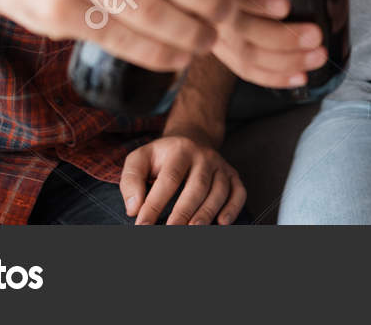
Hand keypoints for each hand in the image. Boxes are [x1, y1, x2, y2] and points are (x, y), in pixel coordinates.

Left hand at [119, 132, 244, 224]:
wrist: (192, 138)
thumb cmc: (162, 157)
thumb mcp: (140, 159)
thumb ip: (131, 180)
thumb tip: (134, 208)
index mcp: (179, 150)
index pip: (169, 179)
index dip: (155, 204)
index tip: (143, 225)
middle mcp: (203, 156)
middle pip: (196, 186)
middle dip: (183, 212)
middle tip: (170, 232)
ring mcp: (220, 166)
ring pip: (218, 191)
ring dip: (206, 213)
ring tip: (192, 231)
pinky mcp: (233, 176)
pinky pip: (239, 192)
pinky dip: (233, 208)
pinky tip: (221, 223)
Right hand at [210, 0, 370, 88]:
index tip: (285, 6)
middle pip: (239, 25)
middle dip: (280, 37)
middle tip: (316, 37)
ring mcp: (217, 24)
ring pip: (243, 52)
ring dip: (282, 61)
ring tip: (316, 57)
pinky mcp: (225, 47)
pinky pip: (244, 69)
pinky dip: (271, 77)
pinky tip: (299, 78)